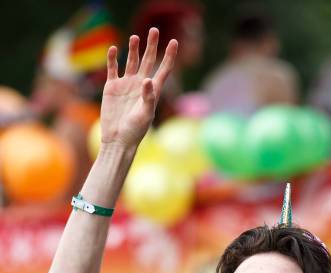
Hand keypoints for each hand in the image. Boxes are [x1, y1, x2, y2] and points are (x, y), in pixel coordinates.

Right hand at [100, 28, 177, 149]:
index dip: (169, 56)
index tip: (174, 42)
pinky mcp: (112, 87)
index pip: (164, 70)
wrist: (118, 139)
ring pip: (131, 62)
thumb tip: (147, 79)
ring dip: (133, 49)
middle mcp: (141, 85)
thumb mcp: (145, 115)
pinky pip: (113, 69)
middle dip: (151, 46)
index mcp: (153, 91)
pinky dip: (113, 59)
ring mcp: (126, 85)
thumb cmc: (135, 131)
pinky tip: (114, 49)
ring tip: (135, 37)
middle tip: (154, 30)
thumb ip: (148, 97)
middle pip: (149, 61)